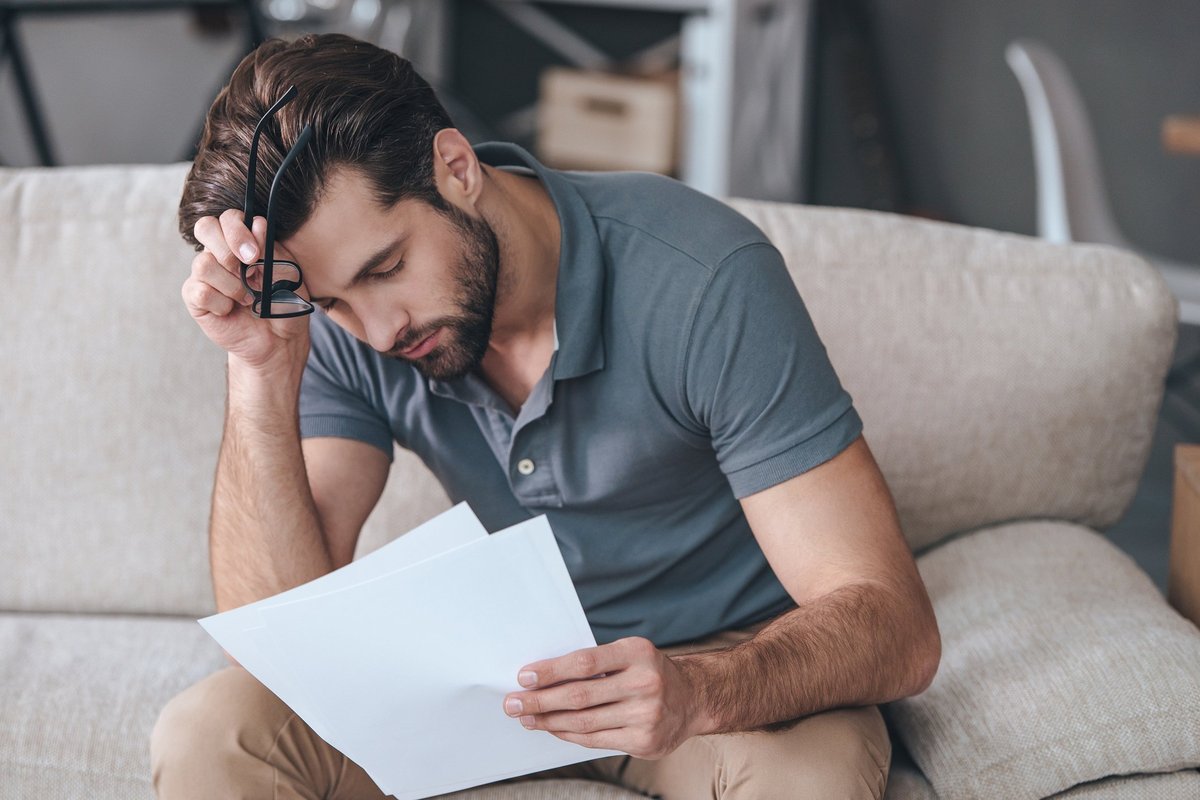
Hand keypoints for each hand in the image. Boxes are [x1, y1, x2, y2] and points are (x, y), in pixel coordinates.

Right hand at [181, 209, 309, 370]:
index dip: (238, 230)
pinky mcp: (196, 297)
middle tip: (247, 268)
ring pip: (203, 264)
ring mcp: (206, 274)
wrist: (279, 339)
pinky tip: (231, 310)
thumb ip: (271, 249)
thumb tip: (256, 224)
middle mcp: (221, 253)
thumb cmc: (283, 302)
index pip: (229, 217)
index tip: (255, 253)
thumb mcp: (288, 275)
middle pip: (206, 227)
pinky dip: (220, 303)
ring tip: (248, 299)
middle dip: (227, 247)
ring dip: (231, 284)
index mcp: (243, 242)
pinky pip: (198, 291)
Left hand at [503, 637, 707, 759]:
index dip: (550, 671)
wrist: (694, 699)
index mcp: (638, 652)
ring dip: (548, 721)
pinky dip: (568, 734)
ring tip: (526, 717)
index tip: (523, 677)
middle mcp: (645, 683)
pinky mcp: (644, 741)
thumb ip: (595, 663)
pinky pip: (595, 739)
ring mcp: (646, 715)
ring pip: (583, 721)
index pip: (584, 662)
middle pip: (579, 695)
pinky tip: (552, 728)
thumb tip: (543, 677)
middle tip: (511, 703)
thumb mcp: (630, 654)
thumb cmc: (650, 672)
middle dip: (539, 700)